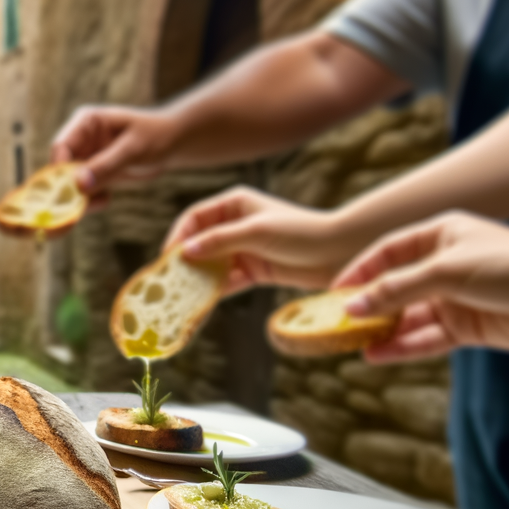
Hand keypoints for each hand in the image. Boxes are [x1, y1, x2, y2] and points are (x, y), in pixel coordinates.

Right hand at [48, 104, 177, 197]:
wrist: (173, 143)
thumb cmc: (156, 135)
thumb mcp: (132, 148)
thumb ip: (106, 164)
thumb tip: (79, 184)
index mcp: (86, 123)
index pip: (61, 145)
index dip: (59, 168)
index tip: (69, 188)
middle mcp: (81, 140)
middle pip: (61, 168)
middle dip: (68, 187)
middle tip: (78, 205)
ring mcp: (86, 159)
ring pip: (70, 184)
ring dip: (79, 198)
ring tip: (101, 202)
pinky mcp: (94, 175)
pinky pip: (83, 193)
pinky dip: (90, 201)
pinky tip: (107, 200)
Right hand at [168, 186, 356, 293]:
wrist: (340, 254)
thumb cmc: (301, 233)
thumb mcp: (257, 232)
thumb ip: (220, 240)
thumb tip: (186, 251)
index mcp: (235, 204)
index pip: (195, 217)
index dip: (178, 237)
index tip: (168, 259)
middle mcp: (236, 224)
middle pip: (199, 242)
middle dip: (184, 262)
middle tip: (168, 282)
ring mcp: (244, 248)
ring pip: (211, 264)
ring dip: (198, 279)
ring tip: (182, 296)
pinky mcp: (254, 270)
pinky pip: (227, 281)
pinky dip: (215, 291)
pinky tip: (203, 304)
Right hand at [334, 212, 508, 361]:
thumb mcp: (448, 271)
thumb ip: (398, 289)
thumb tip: (354, 305)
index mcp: (442, 235)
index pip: (388, 251)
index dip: (360, 270)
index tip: (333, 291)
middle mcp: (446, 264)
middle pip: (396, 286)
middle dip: (368, 305)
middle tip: (336, 323)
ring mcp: (457, 298)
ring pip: (409, 316)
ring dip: (383, 329)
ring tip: (353, 344)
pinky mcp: (470, 327)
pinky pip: (427, 338)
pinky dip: (404, 347)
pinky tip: (379, 355)